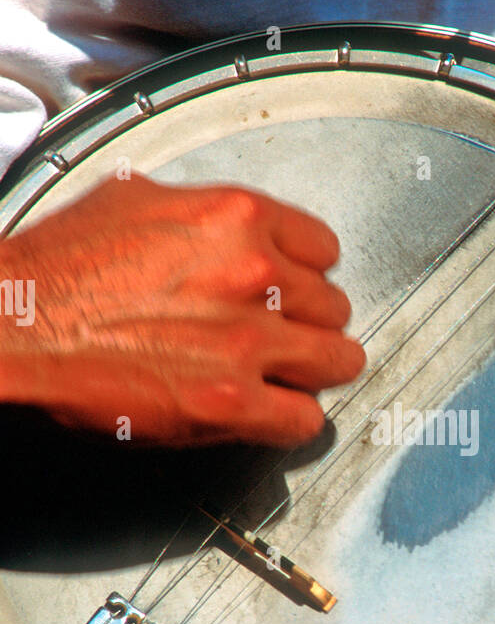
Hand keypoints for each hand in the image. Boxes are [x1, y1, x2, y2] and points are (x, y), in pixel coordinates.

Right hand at [0, 174, 364, 445]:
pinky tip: (271, 416)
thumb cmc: (57, 271)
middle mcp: (254, 276)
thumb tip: (222, 224)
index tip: (299, 291)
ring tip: (289, 378)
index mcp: (235, 219)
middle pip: (333, 308)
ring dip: (313, 372)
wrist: (14, 325)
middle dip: (309, 325)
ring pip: (335, 361)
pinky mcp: (230, 403)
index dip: (309, 275)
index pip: (323, 248)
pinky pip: (304, 420)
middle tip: (285, 338)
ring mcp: (247, 342)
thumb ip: (198, 213)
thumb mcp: (135, 201)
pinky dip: (292, 422)